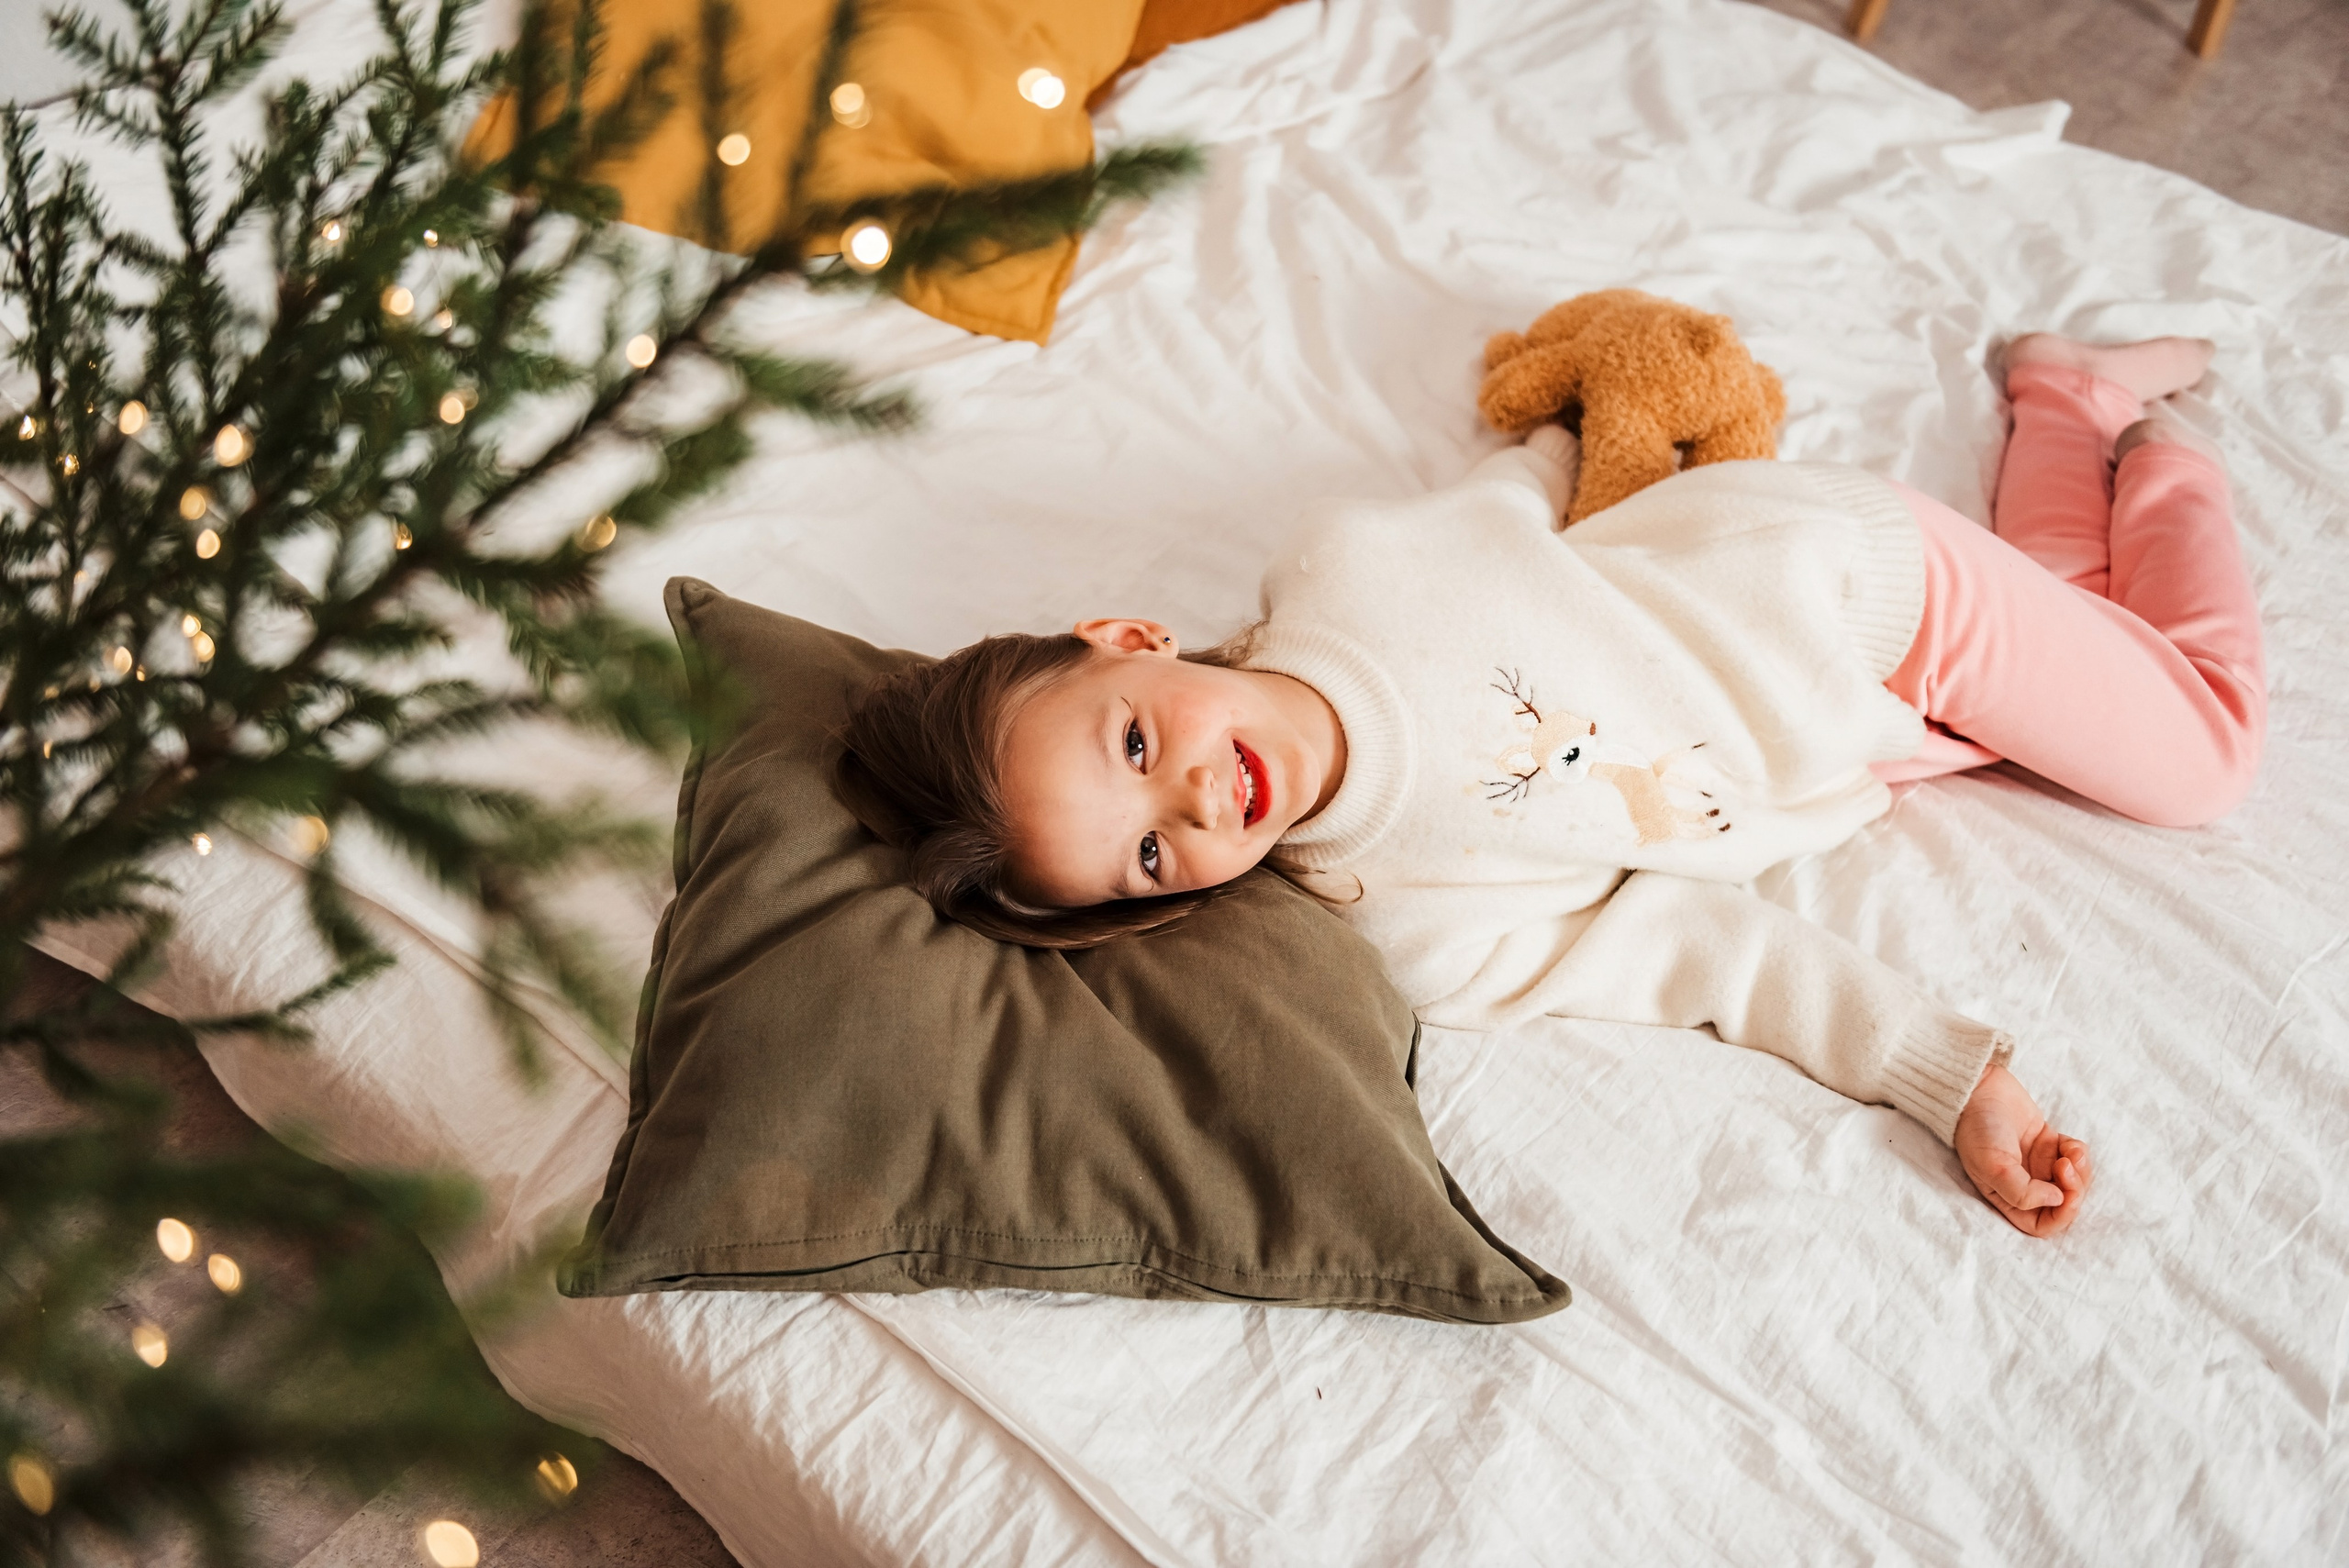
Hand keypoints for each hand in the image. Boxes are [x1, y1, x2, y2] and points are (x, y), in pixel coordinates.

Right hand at [1954, 1062, 2090, 1237]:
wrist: (1979, 1089)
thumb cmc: (1978, 1129)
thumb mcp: (1992, 1167)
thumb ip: (2023, 1193)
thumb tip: (2059, 1200)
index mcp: (2007, 1197)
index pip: (2041, 1225)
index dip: (2059, 1217)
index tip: (2063, 1195)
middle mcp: (2025, 1185)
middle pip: (2063, 1205)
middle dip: (2073, 1191)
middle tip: (2065, 1167)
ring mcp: (2039, 1165)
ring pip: (2074, 1183)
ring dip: (2081, 1172)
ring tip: (2070, 1154)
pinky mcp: (2050, 1144)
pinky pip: (2076, 1158)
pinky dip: (2079, 1153)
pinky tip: (2067, 1144)